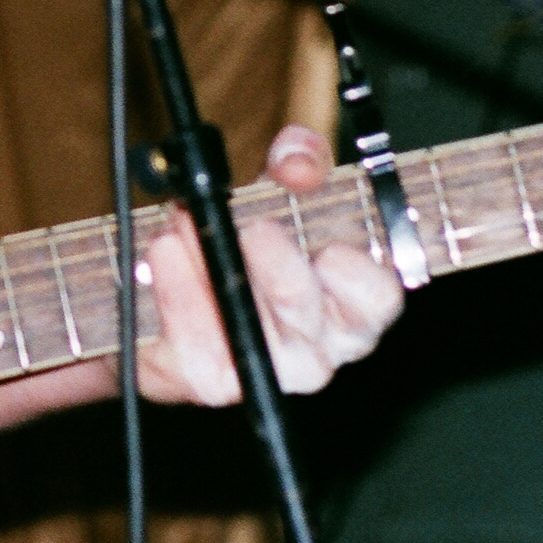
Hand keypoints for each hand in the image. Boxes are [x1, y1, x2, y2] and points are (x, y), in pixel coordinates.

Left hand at [135, 123, 403, 403]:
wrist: (177, 282)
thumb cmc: (251, 236)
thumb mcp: (282, 185)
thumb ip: (300, 162)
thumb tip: (298, 162)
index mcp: (354, 301)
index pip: (379, 299)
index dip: (357, 273)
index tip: (328, 246)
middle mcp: (322, 345)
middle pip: (308, 313)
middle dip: (277, 266)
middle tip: (252, 227)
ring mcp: (270, 370)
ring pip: (251, 330)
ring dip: (213, 268)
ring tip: (183, 226)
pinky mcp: (217, 381)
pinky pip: (199, 345)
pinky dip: (176, 293)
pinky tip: (163, 255)